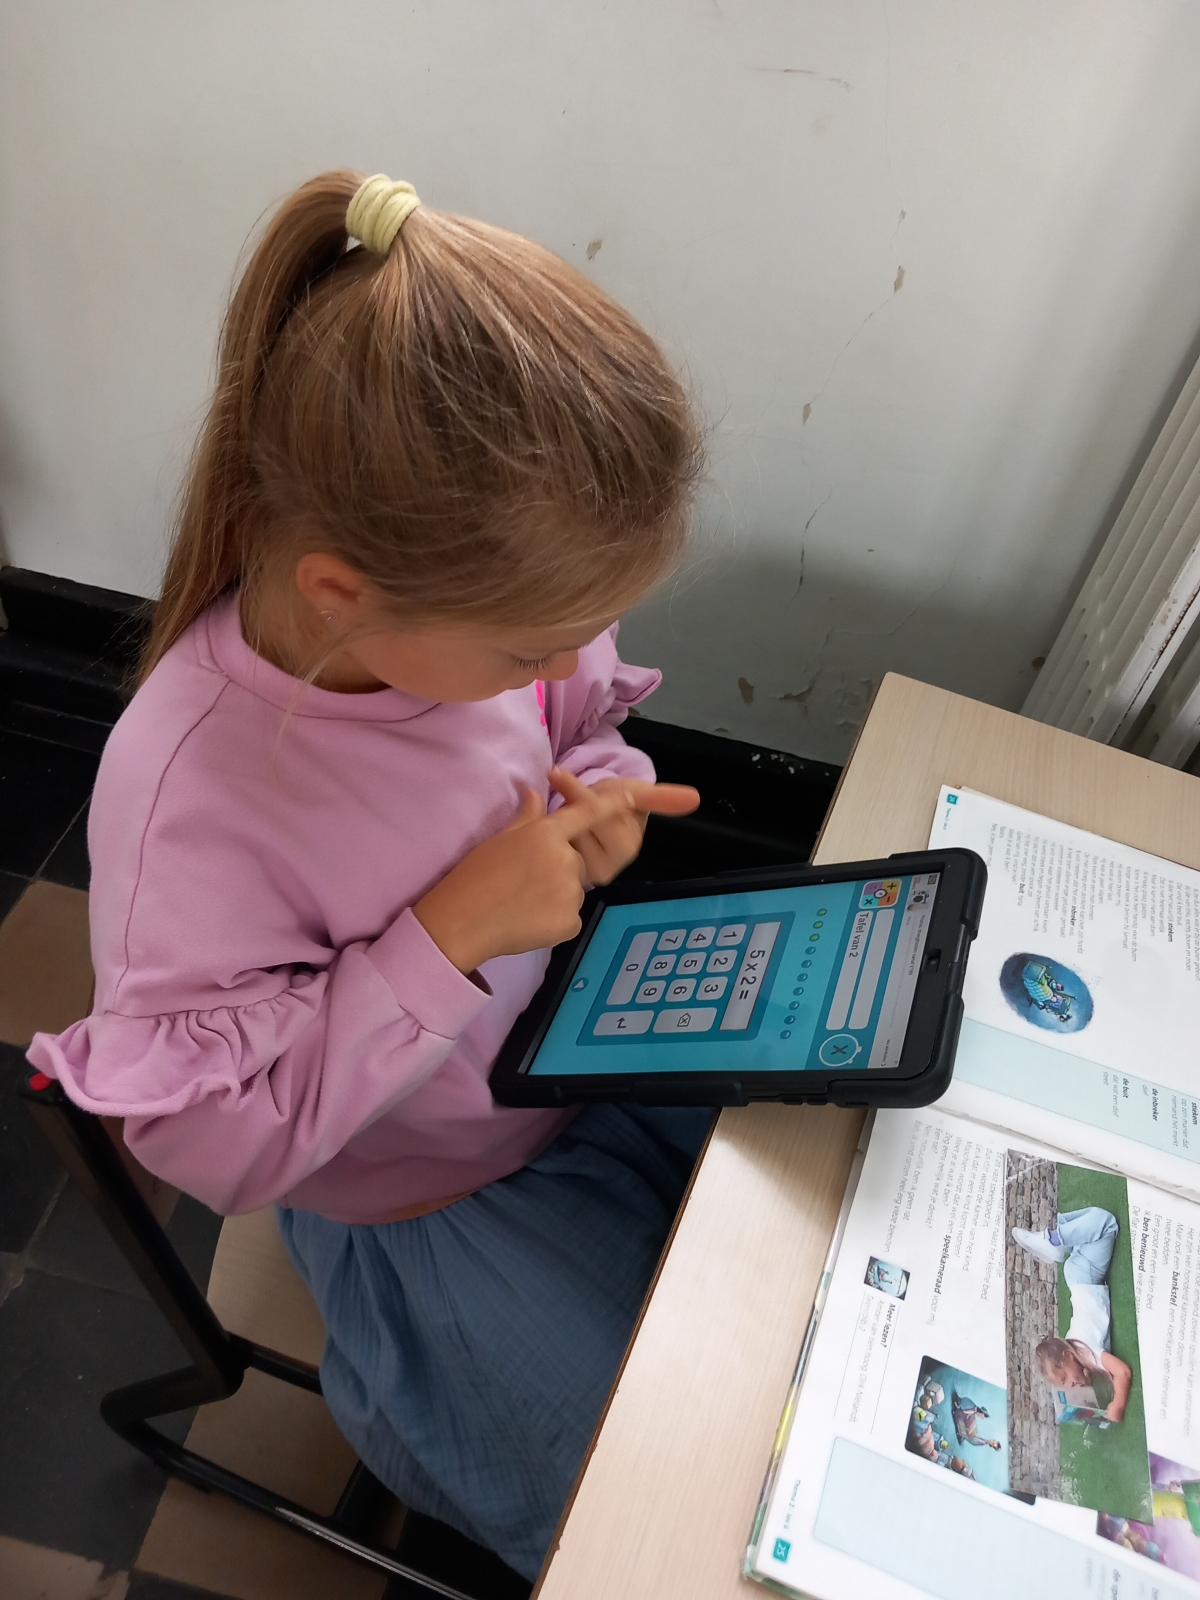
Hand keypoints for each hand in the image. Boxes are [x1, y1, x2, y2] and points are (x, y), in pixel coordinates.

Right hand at [413, 771, 699, 973]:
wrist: (461, 922)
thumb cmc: (473, 878)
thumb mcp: (499, 840)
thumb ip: (527, 818)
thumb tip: (534, 793)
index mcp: (545, 833)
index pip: (587, 812)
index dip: (613, 803)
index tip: (634, 794)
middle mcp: (564, 858)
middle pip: (577, 860)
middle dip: (558, 869)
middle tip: (523, 882)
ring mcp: (570, 891)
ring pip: (574, 890)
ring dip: (556, 895)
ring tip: (521, 902)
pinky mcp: (571, 921)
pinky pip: (571, 917)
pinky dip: (555, 920)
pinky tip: (528, 921)